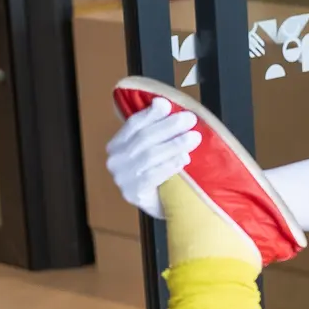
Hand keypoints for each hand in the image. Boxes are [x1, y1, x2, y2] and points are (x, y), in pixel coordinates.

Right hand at [105, 98, 198, 217]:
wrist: (165, 206)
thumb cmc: (162, 174)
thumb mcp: (158, 148)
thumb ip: (157, 127)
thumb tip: (160, 102)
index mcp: (117, 145)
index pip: (134, 125)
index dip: (151, 114)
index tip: (168, 105)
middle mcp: (115, 161)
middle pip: (143, 138)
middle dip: (168, 127)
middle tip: (189, 119)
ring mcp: (122, 178)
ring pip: (149, 156)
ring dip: (174, 144)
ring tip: (193, 138)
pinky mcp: (133, 193)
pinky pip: (153, 175)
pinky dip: (170, 165)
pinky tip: (184, 159)